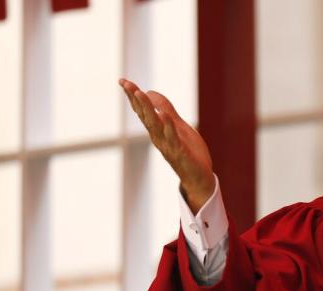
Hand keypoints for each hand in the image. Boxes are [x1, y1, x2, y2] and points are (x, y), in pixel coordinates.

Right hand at [119, 78, 214, 212]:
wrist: (199, 177)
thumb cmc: (188, 151)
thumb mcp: (178, 126)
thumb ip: (166, 110)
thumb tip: (150, 92)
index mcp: (157, 130)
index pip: (142, 110)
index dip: (132, 96)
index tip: (122, 81)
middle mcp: (158, 137)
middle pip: (145, 115)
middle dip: (136, 99)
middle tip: (126, 84)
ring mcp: (168, 145)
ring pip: (155, 125)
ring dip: (147, 109)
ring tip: (140, 93)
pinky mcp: (180, 153)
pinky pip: (173, 138)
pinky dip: (168, 126)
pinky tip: (164, 115)